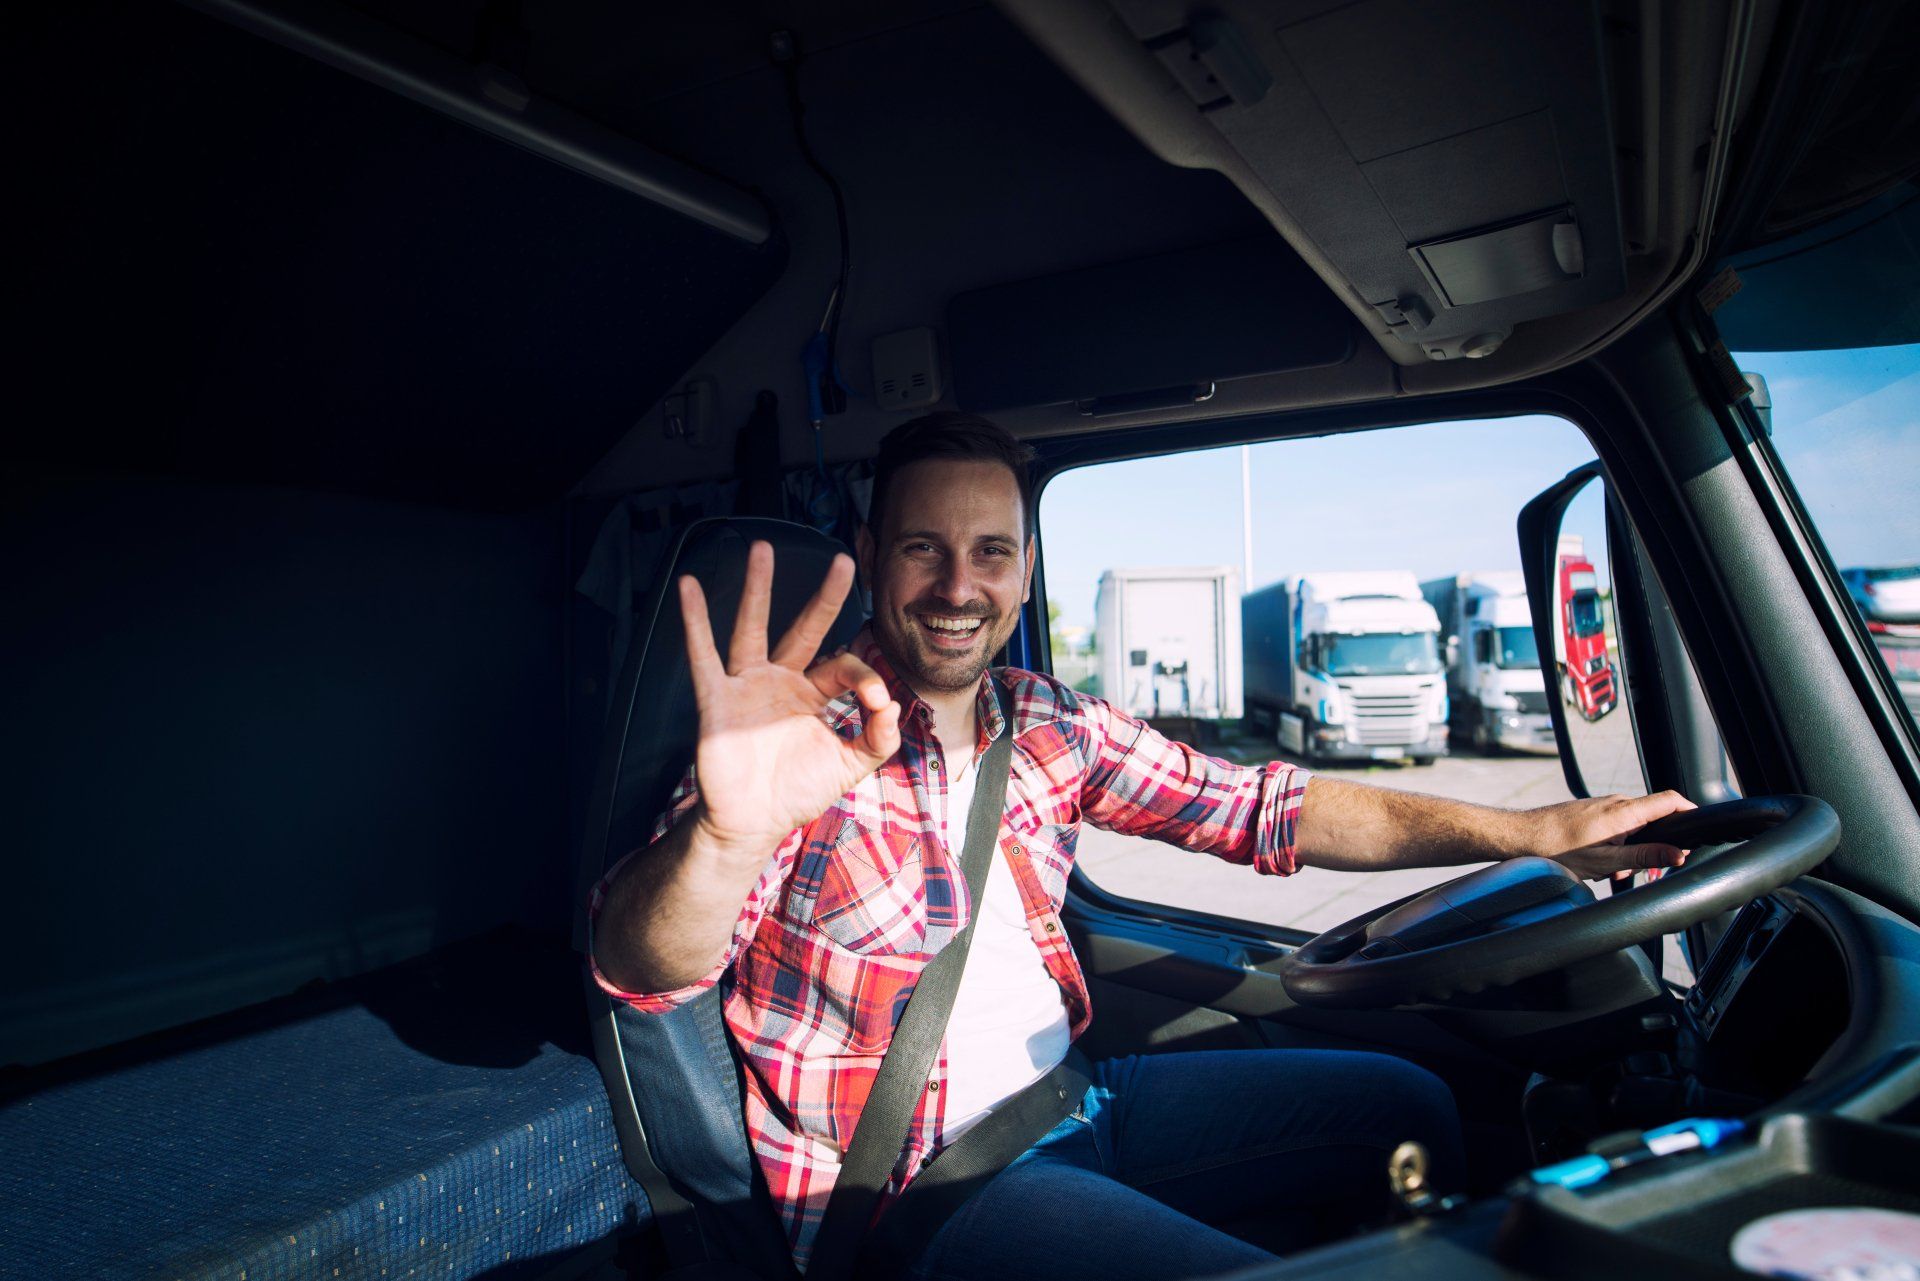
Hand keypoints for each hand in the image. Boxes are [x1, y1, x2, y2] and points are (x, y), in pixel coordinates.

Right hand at [680, 541, 900, 854]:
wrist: (752, 825)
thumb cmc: (796, 793)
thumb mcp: (849, 766)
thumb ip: (878, 739)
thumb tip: (895, 705)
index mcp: (812, 694)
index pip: (843, 667)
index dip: (865, 679)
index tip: (875, 703)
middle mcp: (780, 681)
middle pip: (804, 629)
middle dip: (823, 597)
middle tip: (843, 561)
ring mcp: (747, 687)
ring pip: (753, 628)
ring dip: (757, 589)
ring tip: (761, 547)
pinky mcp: (717, 700)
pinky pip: (704, 656)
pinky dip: (695, 622)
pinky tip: (690, 588)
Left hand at [1519, 790, 1696, 880]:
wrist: (1520, 837)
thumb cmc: (1556, 850)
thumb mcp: (1606, 861)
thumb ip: (1644, 857)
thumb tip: (1678, 854)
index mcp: (1624, 812)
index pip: (1670, 801)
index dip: (1690, 812)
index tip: (1698, 830)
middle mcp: (1616, 803)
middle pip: (1654, 820)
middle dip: (1651, 848)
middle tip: (1634, 872)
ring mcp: (1602, 806)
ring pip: (1633, 827)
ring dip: (1629, 852)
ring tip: (1608, 871)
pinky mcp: (1591, 812)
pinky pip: (1616, 827)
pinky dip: (1614, 846)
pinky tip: (1597, 863)